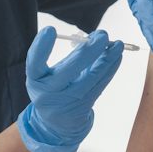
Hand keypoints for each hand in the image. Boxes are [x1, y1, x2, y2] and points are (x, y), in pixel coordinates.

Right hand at [17, 26, 123, 151]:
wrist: (56, 122)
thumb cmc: (52, 88)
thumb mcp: (48, 74)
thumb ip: (65, 57)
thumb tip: (93, 38)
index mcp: (35, 79)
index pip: (34, 63)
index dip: (41, 47)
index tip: (50, 29)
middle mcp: (48, 92)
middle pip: (69, 69)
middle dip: (88, 51)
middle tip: (102, 36)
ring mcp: (67, 101)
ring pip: (91, 77)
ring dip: (107, 59)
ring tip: (118, 44)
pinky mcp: (83, 106)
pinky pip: (100, 84)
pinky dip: (110, 68)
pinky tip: (117, 56)